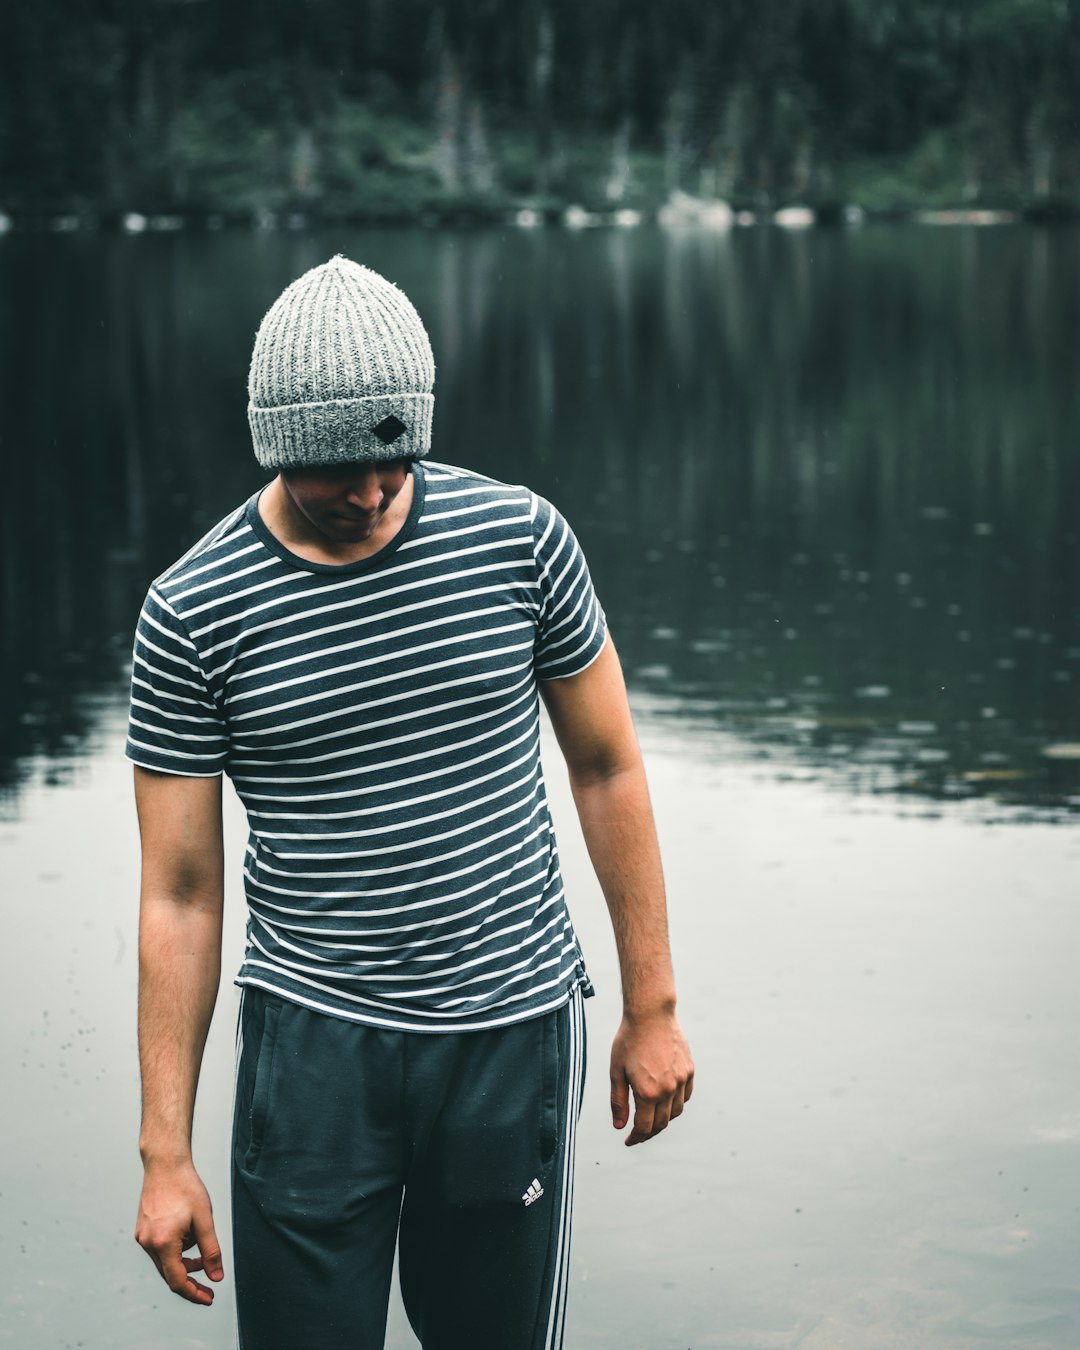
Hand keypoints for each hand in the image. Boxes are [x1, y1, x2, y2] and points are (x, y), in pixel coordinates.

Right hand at [135, 1161, 223, 1304]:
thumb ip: (211, 1250)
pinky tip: (187, 1232)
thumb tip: (216, 1277)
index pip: (178, 1281)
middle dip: (191, 1278)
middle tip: (210, 1279)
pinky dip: (175, 1249)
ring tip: (200, 1242)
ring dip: (184, 1261)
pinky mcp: (142, 1230)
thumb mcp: (204, 1219)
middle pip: (170, 1274)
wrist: (165, 1164)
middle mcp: (148, 1243)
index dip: (194, 1293)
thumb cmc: (186, 1188)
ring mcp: (142, 1237)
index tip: (209, 1298)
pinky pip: (159, 1249)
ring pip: (164, 1261)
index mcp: (164, 1243)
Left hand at [610, 1009, 693, 1145]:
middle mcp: (668, 1089)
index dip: (636, 1138)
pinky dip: (676, 1103)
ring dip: (663, 1119)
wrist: (650, 1014)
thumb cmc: (629, 1040)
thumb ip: (618, 1101)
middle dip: (649, 1131)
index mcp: (648, 1092)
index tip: (628, 1140)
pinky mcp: (689, 1070)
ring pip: (676, 1111)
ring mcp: (681, 1080)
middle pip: (661, 1123)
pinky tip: (666, 1101)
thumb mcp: (616, 1071)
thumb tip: (620, 1126)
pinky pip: (686, 1096)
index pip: (645, 1127)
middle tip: (637, 1132)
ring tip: (651, 1116)